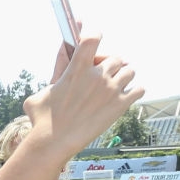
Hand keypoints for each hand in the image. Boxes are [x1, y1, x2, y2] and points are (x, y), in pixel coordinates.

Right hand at [25, 35, 142, 161]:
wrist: (54, 143)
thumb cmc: (42, 120)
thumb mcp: (39, 93)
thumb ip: (53, 73)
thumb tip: (61, 57)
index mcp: (77, 68)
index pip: (92, 37)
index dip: (94, 35)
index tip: (93, 40)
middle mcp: (98, 76)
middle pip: (115, 57)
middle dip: (109, 65)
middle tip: (101, 76)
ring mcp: (111, 90)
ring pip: (130, 70)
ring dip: (123, 76)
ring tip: (113, 87)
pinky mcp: (120, 105)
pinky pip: (139, 89)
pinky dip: (134, 92)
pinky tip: (123, 98)